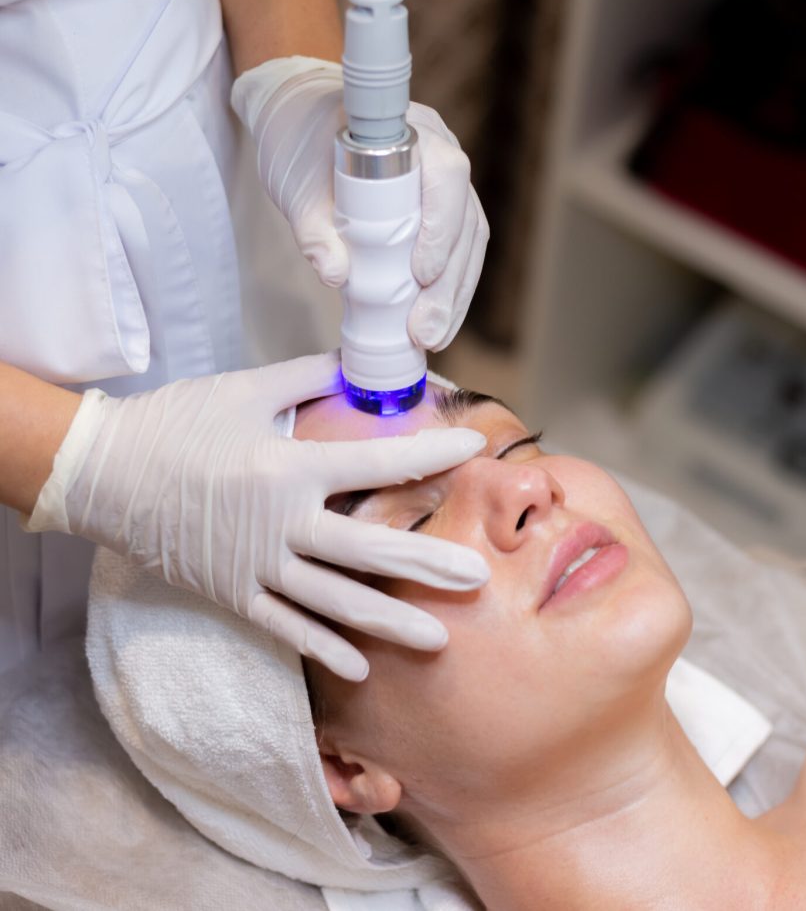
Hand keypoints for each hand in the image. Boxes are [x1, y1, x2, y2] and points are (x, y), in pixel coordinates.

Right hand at [27, 353, 488, 680]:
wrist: (102, 472)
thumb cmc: (177, 423)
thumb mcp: (246, 390)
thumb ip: (307, 377)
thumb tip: (357, 364)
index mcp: (288, 467)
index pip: (377, 462)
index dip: (430, 455)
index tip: (473, 448)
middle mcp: (281, 523)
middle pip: (369, 550)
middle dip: (428, 565)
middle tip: (479, 578)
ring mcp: (256, 566)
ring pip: (335, 601)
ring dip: (390, 620)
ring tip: (439, 638)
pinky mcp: (233, 592)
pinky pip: (285, 627)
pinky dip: (323, 648)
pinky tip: (361, 666)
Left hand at [232, 56, 488, 350]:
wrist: (300, 118)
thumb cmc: (300, 143)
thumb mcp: (297, 186)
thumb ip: (313, 229)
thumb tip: (336, 275)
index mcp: (412, 133)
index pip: (447, 177)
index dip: (441, 227)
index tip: (420, 274)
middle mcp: (443, 153)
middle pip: (467, 222)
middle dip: (450, 284)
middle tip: (426, 333)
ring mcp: (446, 184)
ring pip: (470, 243)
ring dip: (455, 296)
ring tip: (433, 338)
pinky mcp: (440, 210)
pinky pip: (458, 251)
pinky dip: (448, 289)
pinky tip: (435, 323)